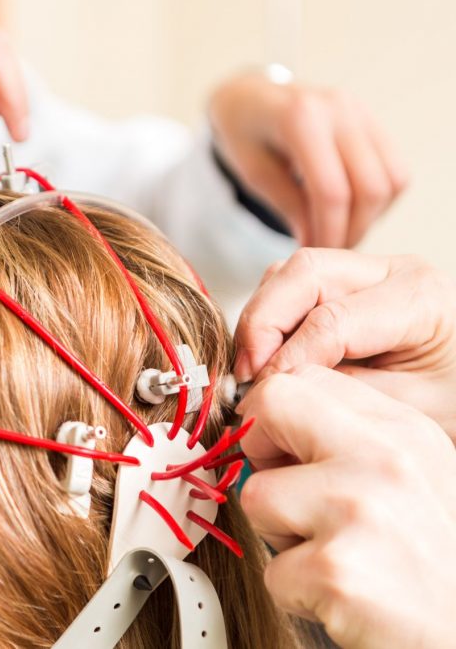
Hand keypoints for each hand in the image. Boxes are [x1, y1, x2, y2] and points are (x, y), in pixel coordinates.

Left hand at [209, 72, 407, 247]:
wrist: (250, 97)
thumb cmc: (242, 133)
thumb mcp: (252, 172)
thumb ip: (287, 206)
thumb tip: (316, 245)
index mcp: (301, 118)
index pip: (331, 190)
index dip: (328, 231)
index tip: (314, 253)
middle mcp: (339, 109)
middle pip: (371, 188)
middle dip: (353, 229)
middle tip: (328, 249)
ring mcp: (361, 111)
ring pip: (393, 180)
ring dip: (371, 216)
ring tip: (339, 231)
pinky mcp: (372, 119)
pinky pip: (395, 168)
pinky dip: (379, 199)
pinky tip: (349, 210)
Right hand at [234, 248, 455, 439]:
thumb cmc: (455, 400)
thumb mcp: (409, 409)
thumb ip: (342, 393)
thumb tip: (273, 390)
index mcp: (422, 299)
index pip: (331, 319)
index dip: (286, 359)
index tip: (262, 395)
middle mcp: (393, 271)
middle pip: (303, 273)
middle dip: (261, 322)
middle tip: (246, 373)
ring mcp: (367, 271)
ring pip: (288, 272)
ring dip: (260, 317)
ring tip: (254, 367)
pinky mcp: (346, 282)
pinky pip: (290, 285)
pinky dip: (268, 317)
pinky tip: (267, 355)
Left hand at [238, 365, 455, 648]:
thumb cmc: (438, 566)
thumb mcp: (417, 476)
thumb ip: (351, 439)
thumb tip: (264, 415)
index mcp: (404, 429)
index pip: (303, 379)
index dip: (278, 417)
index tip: (286, 451)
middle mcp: (384, 458)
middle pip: (269, 404)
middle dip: (260, 452)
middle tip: (291, 496)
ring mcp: (357, 510)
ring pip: (256, 496)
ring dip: (282, 537)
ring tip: (337, 558)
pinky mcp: (334, 569)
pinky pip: (272, 571)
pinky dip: (297, 593)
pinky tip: (345, 598)